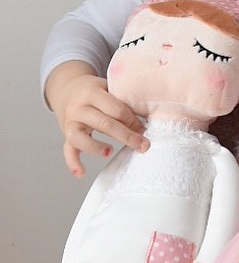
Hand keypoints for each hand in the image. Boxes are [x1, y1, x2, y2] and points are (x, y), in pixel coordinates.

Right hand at [46, 61, 148, 176]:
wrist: (67, 89)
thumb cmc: (96, 91)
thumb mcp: (108, 89)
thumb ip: (123, 102)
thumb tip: (148, 122)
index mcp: (92, 92)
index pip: (116, 109)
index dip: (132, 120)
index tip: (145, 129)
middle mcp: (78, 107)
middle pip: (104, 124)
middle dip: (126, 136)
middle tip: (144, 146)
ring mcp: (70, 122)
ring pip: (80, 137)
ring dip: (96, 147)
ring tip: (111, 153)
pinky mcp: (66, 134)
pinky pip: (67, 150)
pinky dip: (73, 162)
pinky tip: (82, 173)